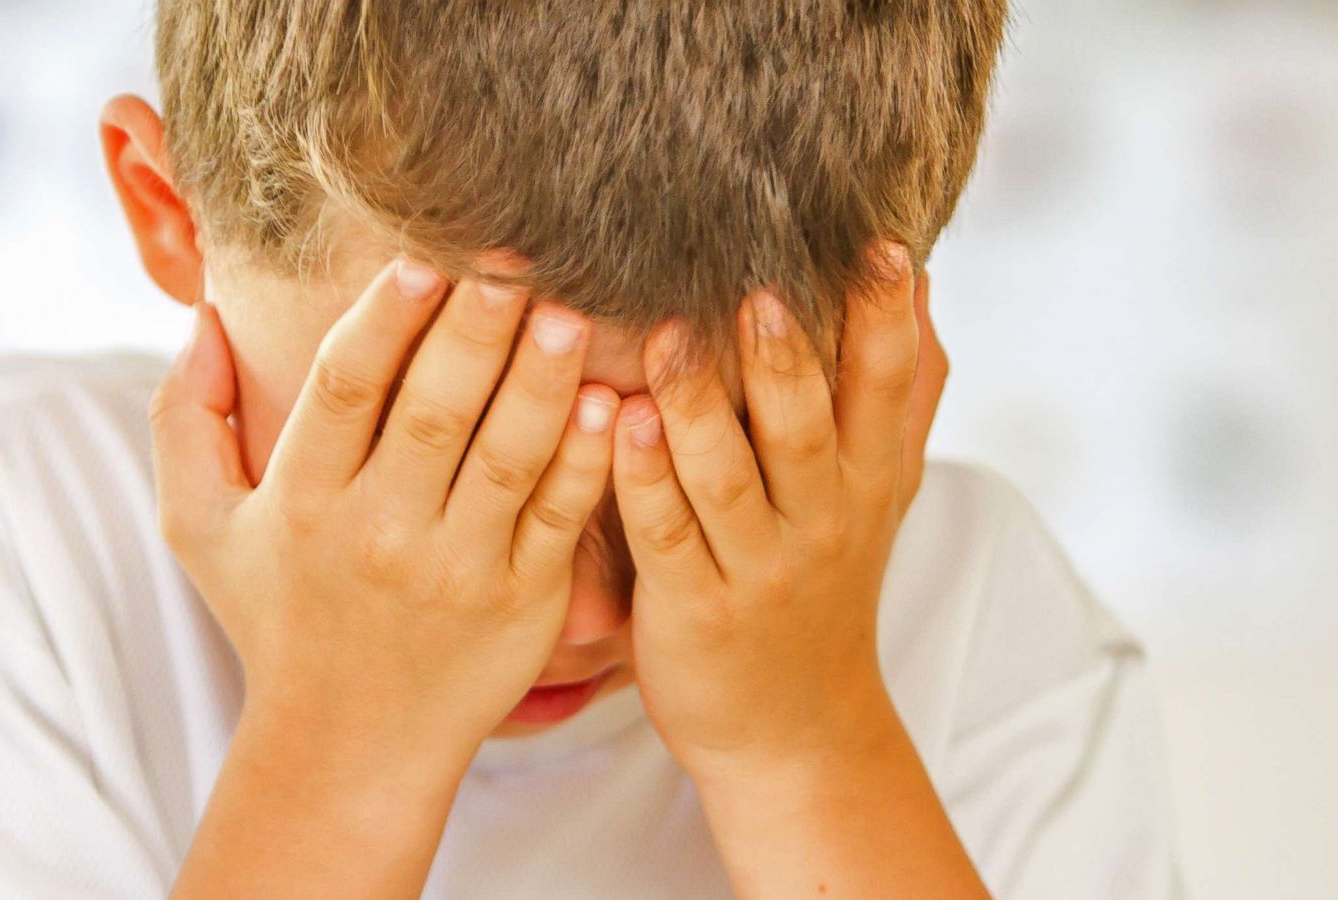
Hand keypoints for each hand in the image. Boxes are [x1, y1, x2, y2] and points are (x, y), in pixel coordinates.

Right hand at [149, 257, 618, 768]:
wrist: (349, 744)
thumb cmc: (278, 619)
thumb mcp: (199, 528)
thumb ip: (187, 419)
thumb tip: (205, 313)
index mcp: (301, 500)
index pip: (345, 388)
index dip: (382, 319)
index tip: (419, 261)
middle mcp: (377, 533)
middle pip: (432, 410)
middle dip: (474, 329)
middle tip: (514, 261)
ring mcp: (455, 570)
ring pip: (504, 456)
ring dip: (539, 379)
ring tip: (566, 312)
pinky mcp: (519, 603)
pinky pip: (556, 520)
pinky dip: (584, 462)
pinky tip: (605, 403)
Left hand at [611, 243, 946, 775]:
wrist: (793, 726)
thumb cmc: (828, 586)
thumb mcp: (883, 494)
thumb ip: (903, 391)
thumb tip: (922, 278)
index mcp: (868, 479)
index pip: (886, 386)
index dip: (883, 316)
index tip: (876, 242)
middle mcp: (821, 519)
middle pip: (804, 426)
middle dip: (782, 357)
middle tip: (756, 287)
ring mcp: (756, 566)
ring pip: (727, 477)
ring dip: (697, 406)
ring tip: (668, 336)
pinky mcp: (692, 606)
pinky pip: (666, 535)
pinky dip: (645, 481)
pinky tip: (622, 423)